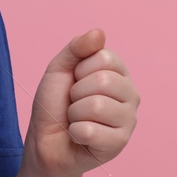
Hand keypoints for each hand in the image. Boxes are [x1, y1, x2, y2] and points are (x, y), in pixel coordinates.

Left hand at [24, 28, 138, 176]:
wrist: (45, 141)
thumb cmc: (55, 104)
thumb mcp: (59, 68)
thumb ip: (77, 48)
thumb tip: (99, 32)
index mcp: (119, 73)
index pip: (105, 57)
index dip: (80, 70)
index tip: (74, 82)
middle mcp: (131, 95)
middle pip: (104, 81)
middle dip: (77, 93)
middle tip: (74, 104)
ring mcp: (129, 121)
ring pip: (97, 106)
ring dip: (75, 114)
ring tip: (76, 120)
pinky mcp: (120, 144)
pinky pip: (91, 131)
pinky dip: (75, 133)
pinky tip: (79, 137)